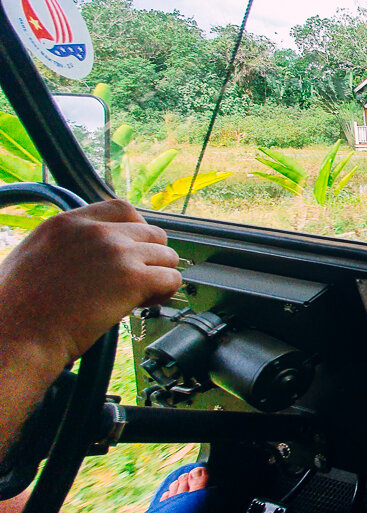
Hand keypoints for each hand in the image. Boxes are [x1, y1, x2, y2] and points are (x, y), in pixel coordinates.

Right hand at [0, 199, 181, 365]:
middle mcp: (95, 233)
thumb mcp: (31, 256)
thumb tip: (86, 254)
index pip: (122, 209)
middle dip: (150, 257)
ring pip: (166, 256)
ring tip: (139, 296)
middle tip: (136, 281)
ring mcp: (117, 254)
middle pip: (152, 233)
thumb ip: (64, 245)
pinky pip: (171, 279)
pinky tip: (144, 304)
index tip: (133, 251)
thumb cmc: (16, 310)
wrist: (17, 336)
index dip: (136, 230)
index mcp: (67, 223)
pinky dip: (164, 293)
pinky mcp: (133, 279)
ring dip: (159, 276)